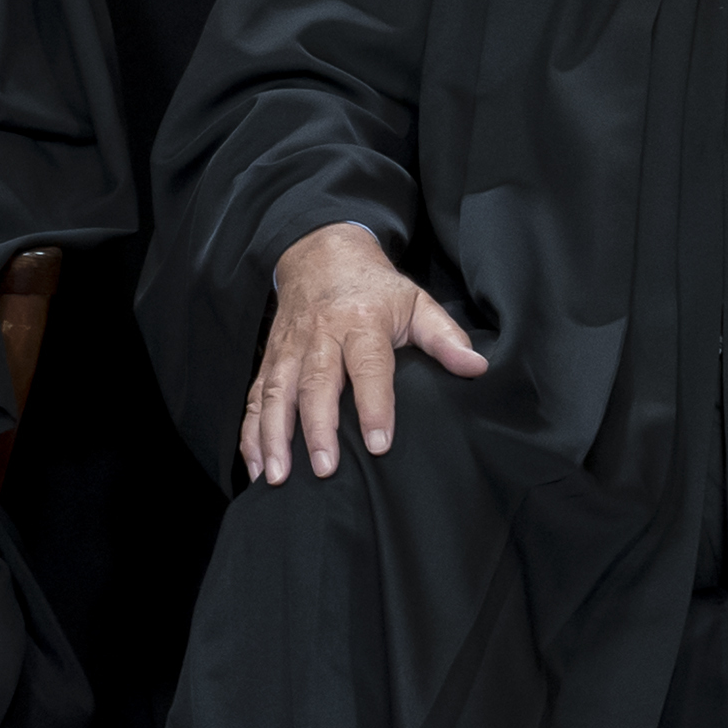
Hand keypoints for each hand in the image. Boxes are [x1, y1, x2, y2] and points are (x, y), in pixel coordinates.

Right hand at [238, 223, 488, 484]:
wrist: (319, 252)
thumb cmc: (373, 288)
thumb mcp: (415, 302)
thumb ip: (445, 337)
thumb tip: (477, 367)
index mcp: (360, 322)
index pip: (368, 365)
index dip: (374, 404)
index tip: (379, 443)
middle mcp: (320, 336)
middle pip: (315, 384)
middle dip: (317, 428)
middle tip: (325, 468)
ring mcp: (289, 349)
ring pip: (275, 393)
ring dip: (274, 436)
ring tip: (276, 476)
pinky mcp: (270, 360)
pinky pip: (254, 398)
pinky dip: (250, 433)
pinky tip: (254, 465)